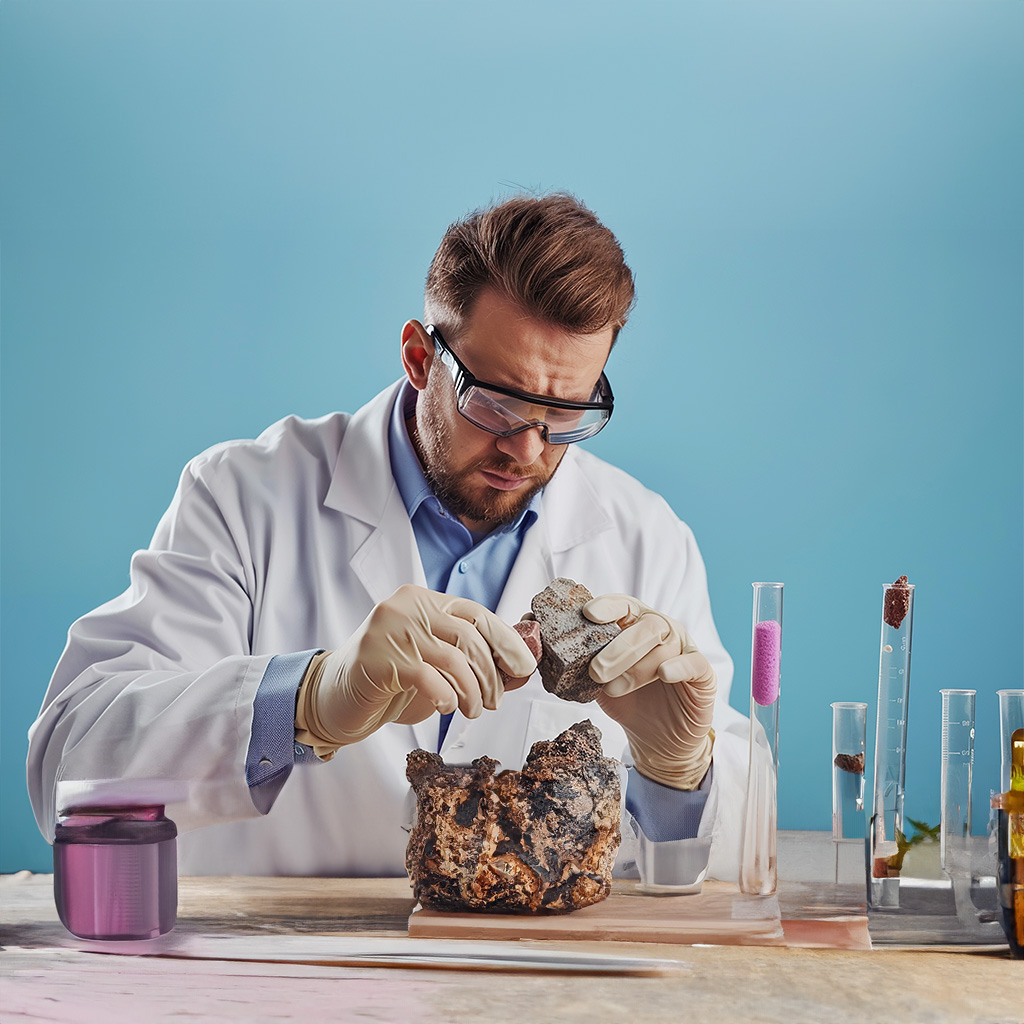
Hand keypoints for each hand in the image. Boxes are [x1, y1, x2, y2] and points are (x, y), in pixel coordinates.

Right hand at [295, 585, 537, 757]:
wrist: (333, 696)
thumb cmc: (389, 679)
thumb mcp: (431, 658)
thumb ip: (466, 655)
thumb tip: (518, 667)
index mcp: (422, 599)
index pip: (476, 614)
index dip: (505, 641)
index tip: (524, 668)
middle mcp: (406, 607)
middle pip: (469, 638)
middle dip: (490, 675)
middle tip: (494, 702)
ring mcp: (390, 629)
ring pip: (454, 660)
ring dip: (472, 692)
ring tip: (472, 711)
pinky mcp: (377, 657)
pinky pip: (430, 678)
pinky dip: (446, 697)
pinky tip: (446, 707)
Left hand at [585, 594, 715, 789]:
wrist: (658, 739)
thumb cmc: (625, 700)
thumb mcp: (593, 680)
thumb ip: (570, 657)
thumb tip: (529, 626)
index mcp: (634, 625)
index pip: (623, 605)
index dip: (607, 607)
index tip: (587, 614)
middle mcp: (661, 631)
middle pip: (644, 625)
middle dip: (617, 647)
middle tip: (595, 671)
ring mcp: (683, 651)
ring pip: (664, 646)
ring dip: (635, 667)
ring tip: (612, 689)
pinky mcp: (703, 675)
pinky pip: (694, 663)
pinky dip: (678, 666)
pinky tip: (664, 675)